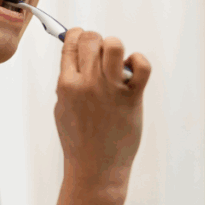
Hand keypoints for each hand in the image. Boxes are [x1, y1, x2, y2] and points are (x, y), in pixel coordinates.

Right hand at [53, 28, 150, 198]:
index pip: (71, 42)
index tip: (82, 39)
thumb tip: (75, 58)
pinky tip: (133, 70)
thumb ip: (67, 83)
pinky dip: (139, 61)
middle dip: (96, 41)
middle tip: (101, 55)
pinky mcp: (132, 99)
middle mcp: (87, 84)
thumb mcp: (62, 109)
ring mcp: (110, 90)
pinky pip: (141, 66)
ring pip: (114, 45)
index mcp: (66, 85)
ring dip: (115, 48)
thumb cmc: (78, 140)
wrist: (96, 169)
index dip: (77, 35)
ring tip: (116, 63)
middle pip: (92, 39)